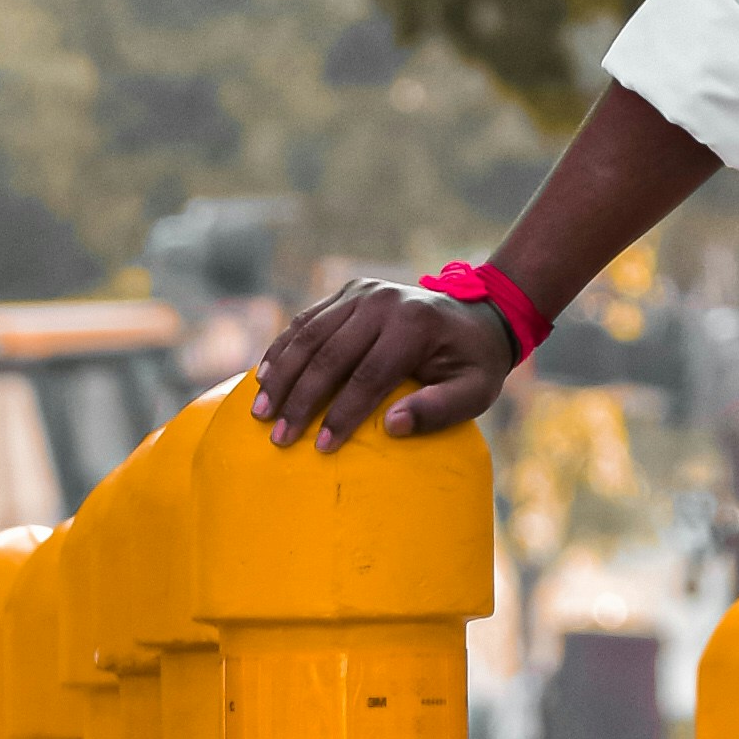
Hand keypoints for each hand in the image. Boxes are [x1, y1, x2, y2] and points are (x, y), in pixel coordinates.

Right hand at [250, 274, 519, 453]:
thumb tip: (393, 427)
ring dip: (281, 374)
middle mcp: (384, 302)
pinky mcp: (350, 290)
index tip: (321, 448)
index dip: (342, 414)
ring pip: (309, 335)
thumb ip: (439, 410)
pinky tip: (264, 376)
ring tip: (260, 412)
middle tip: (278, 437)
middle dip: (301, 400)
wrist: (478, 316)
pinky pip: (308, 320)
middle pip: (330, 356)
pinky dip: (283, 348)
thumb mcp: (474, 392)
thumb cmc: (473, 364)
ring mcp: (364, 291)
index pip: (368, 377)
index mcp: (414, 325)